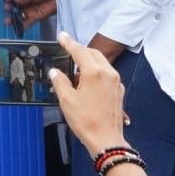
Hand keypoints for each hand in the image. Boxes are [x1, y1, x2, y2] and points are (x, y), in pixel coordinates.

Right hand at [5, 0, 55, 29]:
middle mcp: (27, 4)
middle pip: (17, 8)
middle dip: (11, 9)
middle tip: (6, 9)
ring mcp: (32, 11)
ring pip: (21, 16)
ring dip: (14, 19)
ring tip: (7, 21)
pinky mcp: (37, 17)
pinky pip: (28, 22)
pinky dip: (22, 26)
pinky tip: (16, 27)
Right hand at [48, 32, 127, 157]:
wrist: (107, 140)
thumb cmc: (86, 121)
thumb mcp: (67, 101)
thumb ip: (60, 82)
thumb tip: (55, 72)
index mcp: (94, 72)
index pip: (79, 51)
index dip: (69, 43)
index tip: (62, 36)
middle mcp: (108, 73)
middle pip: (93, 53)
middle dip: (80, 50)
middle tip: (68, 51)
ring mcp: (116, 82)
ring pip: (102, 63)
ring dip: (89, 61)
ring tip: (76, 70)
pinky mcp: (119, 91)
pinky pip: (107, 74)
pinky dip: (97, 72)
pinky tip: (88, 83)